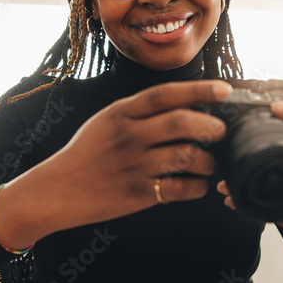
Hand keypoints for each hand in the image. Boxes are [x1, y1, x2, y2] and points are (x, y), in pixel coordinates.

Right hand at [0, 80, 231, 247]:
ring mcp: (135, 166)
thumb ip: (140, 111)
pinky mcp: (139, 194)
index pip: (166, 94)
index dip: (200, 88)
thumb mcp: (106, 120)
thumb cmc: (87, 153)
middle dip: (211, 125)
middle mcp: (129, 137)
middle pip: (182, 123)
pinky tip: (197, 183)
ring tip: (208, 162)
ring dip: (208, 160)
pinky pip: (182, 189)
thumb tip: (186, 102)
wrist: (58, 189)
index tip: (224, 89)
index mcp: (121, 113)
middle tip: (220, 131)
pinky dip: (198, 186)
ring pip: (187, 156)